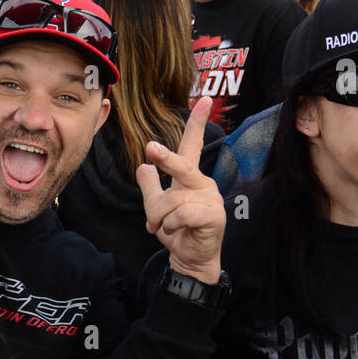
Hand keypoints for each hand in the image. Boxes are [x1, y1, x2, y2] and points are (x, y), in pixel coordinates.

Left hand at [135, 95, 225, 283]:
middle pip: (182, 164)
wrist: (189, 259)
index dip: (197, 123)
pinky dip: (169, 226)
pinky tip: (177, 232)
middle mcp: (203, 183)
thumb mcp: (157, 207)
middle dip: (165, 157)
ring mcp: (211, 199)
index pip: (193, 146)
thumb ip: (151, 186)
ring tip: (166, 228)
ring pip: (171, 200)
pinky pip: (179, 214)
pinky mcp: (214, 215)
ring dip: (159, 218)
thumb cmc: (176, 231)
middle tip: (151, 148)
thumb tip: (143, 166)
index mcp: (190, 178)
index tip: (205, 99)